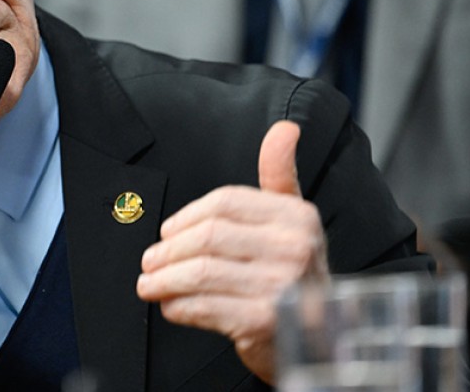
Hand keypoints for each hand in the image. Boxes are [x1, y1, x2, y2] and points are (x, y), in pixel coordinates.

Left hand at [135, 120, 328, 382]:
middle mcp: (295, 248)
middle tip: (149, 261)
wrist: (320, 340)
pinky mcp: (264, 322)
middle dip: (169, 250)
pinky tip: (172, 307)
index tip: (167, 232)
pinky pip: (205, 307)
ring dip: (164, 280)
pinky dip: (178, 306)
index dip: (186, 216)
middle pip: (208, 236)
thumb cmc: (294, 274)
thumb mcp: (292, 221)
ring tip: (149, 284)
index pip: (225, 202)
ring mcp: (282, 287)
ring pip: (201, 272)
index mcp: (298, 216)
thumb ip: (279, 176)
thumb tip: (285, 129)